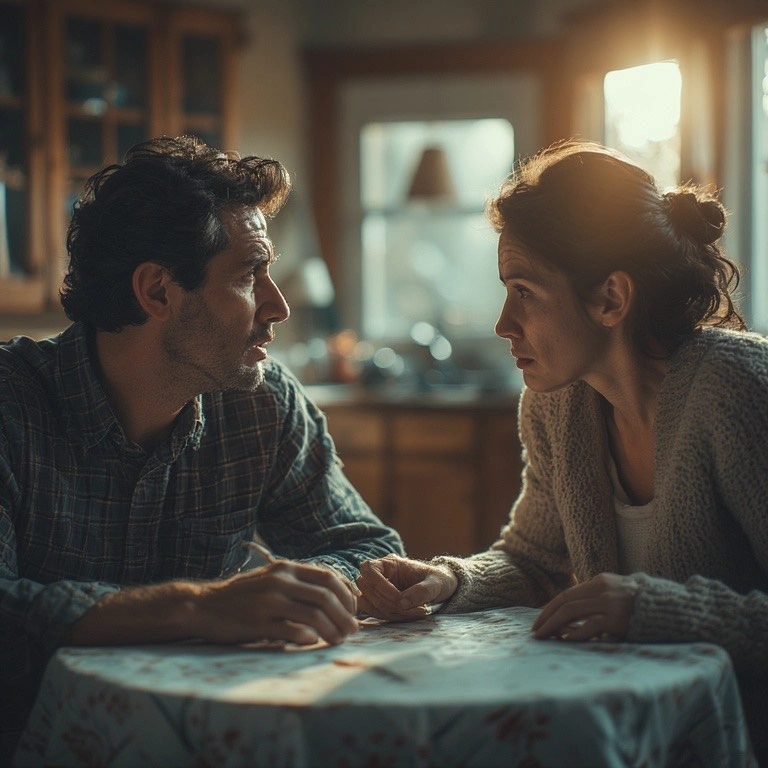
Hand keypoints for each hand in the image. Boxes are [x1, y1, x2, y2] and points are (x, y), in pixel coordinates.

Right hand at [194, 560, 358, 645]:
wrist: (202, 606)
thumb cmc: (242, 595)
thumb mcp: (270, 579)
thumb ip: (297, 583)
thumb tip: (333, 594)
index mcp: (285, 569)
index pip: (328, 578)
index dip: (347, 594)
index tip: (353, 609)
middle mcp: (279, 581)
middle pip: (326, 596)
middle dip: (345, 615)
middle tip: (353, 630)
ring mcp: (269, 602)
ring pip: (314, 614)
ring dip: (333, 629)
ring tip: (338, 640)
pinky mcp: (258, 624)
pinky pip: (292, 631)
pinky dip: (309, 637)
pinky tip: (313, 642)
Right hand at [356, 554, 457, 621]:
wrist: (441, 588)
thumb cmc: (438, 580)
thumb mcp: (436, 583)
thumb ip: (422, 591)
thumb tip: (402, 603)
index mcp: (390, 563)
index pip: (369, 569)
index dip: (379, 585)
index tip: (398, 598)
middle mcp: (380, 575)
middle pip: (365, 588)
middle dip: (386, 602)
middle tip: (411, 609)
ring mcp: (377, 590)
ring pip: (367, 602)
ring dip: (387, 612)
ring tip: (415, 613)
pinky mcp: (379, 603)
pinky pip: (373, 612)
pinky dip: (387, 617)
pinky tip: (408, 616)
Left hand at [531, 572, 637, 641]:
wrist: (674, 607)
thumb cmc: (643, 605)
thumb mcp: (617, 594)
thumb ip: (597, 602)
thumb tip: (569, 622)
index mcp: (600, 581)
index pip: (567, 594)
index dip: (550, 608)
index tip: (539, 620)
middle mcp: (602, 589)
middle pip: (565, 602)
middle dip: (546, 617)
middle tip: (535, 632)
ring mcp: (610, 603)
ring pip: (572, 612)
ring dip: (553, 625)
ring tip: (544, 637)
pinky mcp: (618, 619)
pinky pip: (590, 626)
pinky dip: (575, 633)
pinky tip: (565, 640)